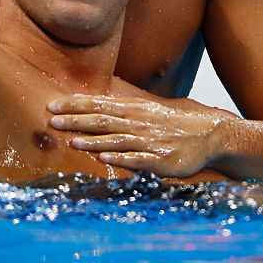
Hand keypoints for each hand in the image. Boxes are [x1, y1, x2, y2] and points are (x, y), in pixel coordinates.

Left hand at [48, 95, 231, 177]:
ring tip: (72, 141)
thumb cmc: (173, 122)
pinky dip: (120, 158)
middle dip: (77, 120)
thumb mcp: (146, 110)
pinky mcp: (160, 160)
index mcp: (133, 108)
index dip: (75, 105)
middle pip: (102, 120)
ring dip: (93, 140)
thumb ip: (120, 110)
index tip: (54, 105)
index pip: (98, 104)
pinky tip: (104, 158)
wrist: (209, 133)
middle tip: (53, 120)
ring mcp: (149, 141)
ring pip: (117, 139)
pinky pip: (137, 159)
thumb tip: (91, 107)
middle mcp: (138, 122)